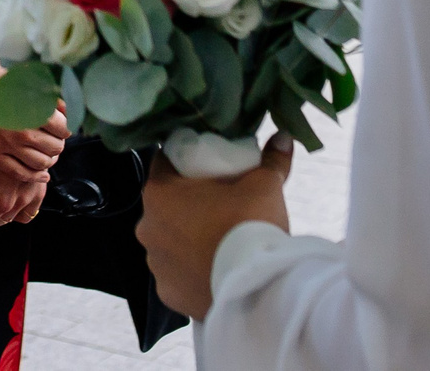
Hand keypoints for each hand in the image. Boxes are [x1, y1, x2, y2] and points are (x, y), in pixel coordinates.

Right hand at [0, 54, 65, 183]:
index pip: (63, 128)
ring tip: (48, 155)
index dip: (66, 128)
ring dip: (49, 160)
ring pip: (41, 163)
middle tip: (55, 140)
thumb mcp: (21, 77)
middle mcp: (23, 130)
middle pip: (55, 147)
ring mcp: (7, 144)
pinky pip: (20, 173)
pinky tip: (41, 174)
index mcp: (33, 109)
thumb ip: (43, 93)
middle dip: (58, 144)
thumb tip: (62, 106)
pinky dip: (35, 176)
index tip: (62, 126)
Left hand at [136, 134, 293, 317]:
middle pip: (165, 204)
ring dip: (185, 238)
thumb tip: (283, 136)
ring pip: (168, 241)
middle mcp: (147, 226)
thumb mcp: (264, 186)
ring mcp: (155, 263)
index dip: (184, 160)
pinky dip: (189, 270)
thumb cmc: (250, 225)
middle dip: (186, 202)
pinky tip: (211, 268)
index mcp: (160, 192)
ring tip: (217, 240)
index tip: (205, 165)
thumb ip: (271, 159)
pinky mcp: (167, 293)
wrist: (256, 287)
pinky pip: (175, 274)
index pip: (165, 163)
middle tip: (218, 204)